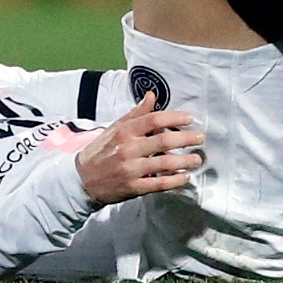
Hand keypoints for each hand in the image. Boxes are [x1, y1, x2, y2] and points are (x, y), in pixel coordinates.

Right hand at [75, 92, 204, 204]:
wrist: (82, 179)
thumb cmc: (101, 151)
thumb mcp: (115, 128)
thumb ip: (136, 113)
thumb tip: (152, 95)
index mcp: (124, 131)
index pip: (153, 120)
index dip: (174, 117)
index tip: (189, 118)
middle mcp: (128, 149)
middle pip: (163, 141)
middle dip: (186, 138)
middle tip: (200, 138)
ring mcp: (131, 169)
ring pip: (164, 163)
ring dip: (184, 161)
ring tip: (197, 159)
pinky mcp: (133, 187)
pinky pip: (159, 183)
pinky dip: (175, 180)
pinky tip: (185, 177)